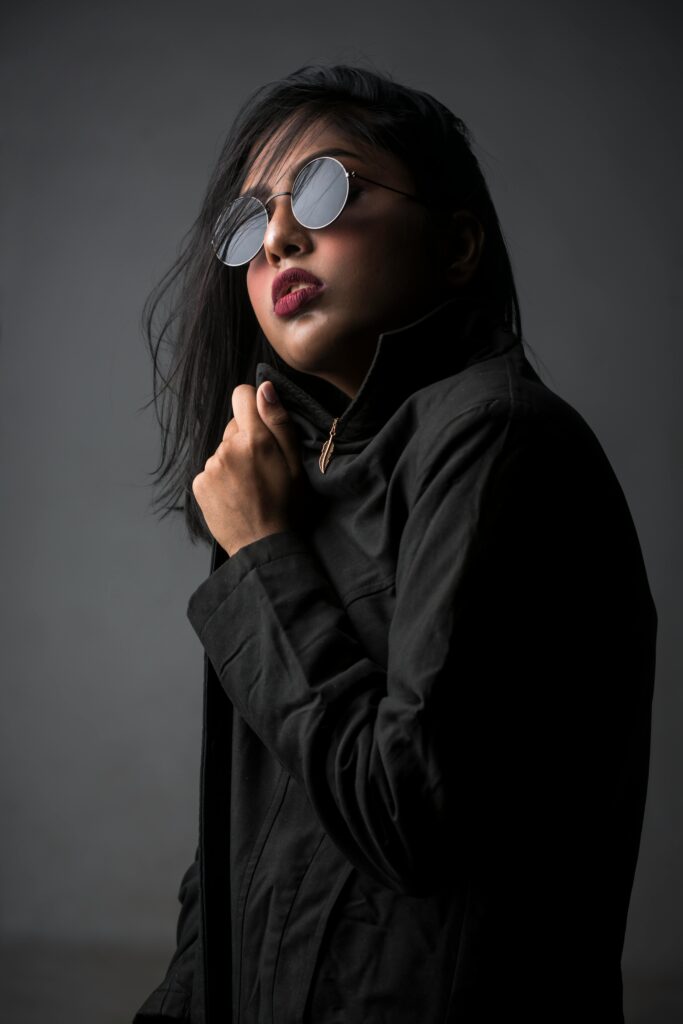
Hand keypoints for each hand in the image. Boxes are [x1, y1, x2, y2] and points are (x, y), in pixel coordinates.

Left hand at [192, 381, 308, 556]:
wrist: (264, 546)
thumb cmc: (286, 506)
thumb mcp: (295, 463)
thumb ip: (278, 422)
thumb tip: (264, 388)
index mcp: (254, 440)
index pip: (242, 396)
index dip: (254, 406)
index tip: (262, 425)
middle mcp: (227, 449)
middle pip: (234, 427)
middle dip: (247, 441)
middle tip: (263, 469)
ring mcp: (210, 467)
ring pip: (223, 450)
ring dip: (235, 462)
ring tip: (250, 487)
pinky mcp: (199, 484)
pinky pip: (212, 470)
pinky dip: (222, 479)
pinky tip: (236, 496)